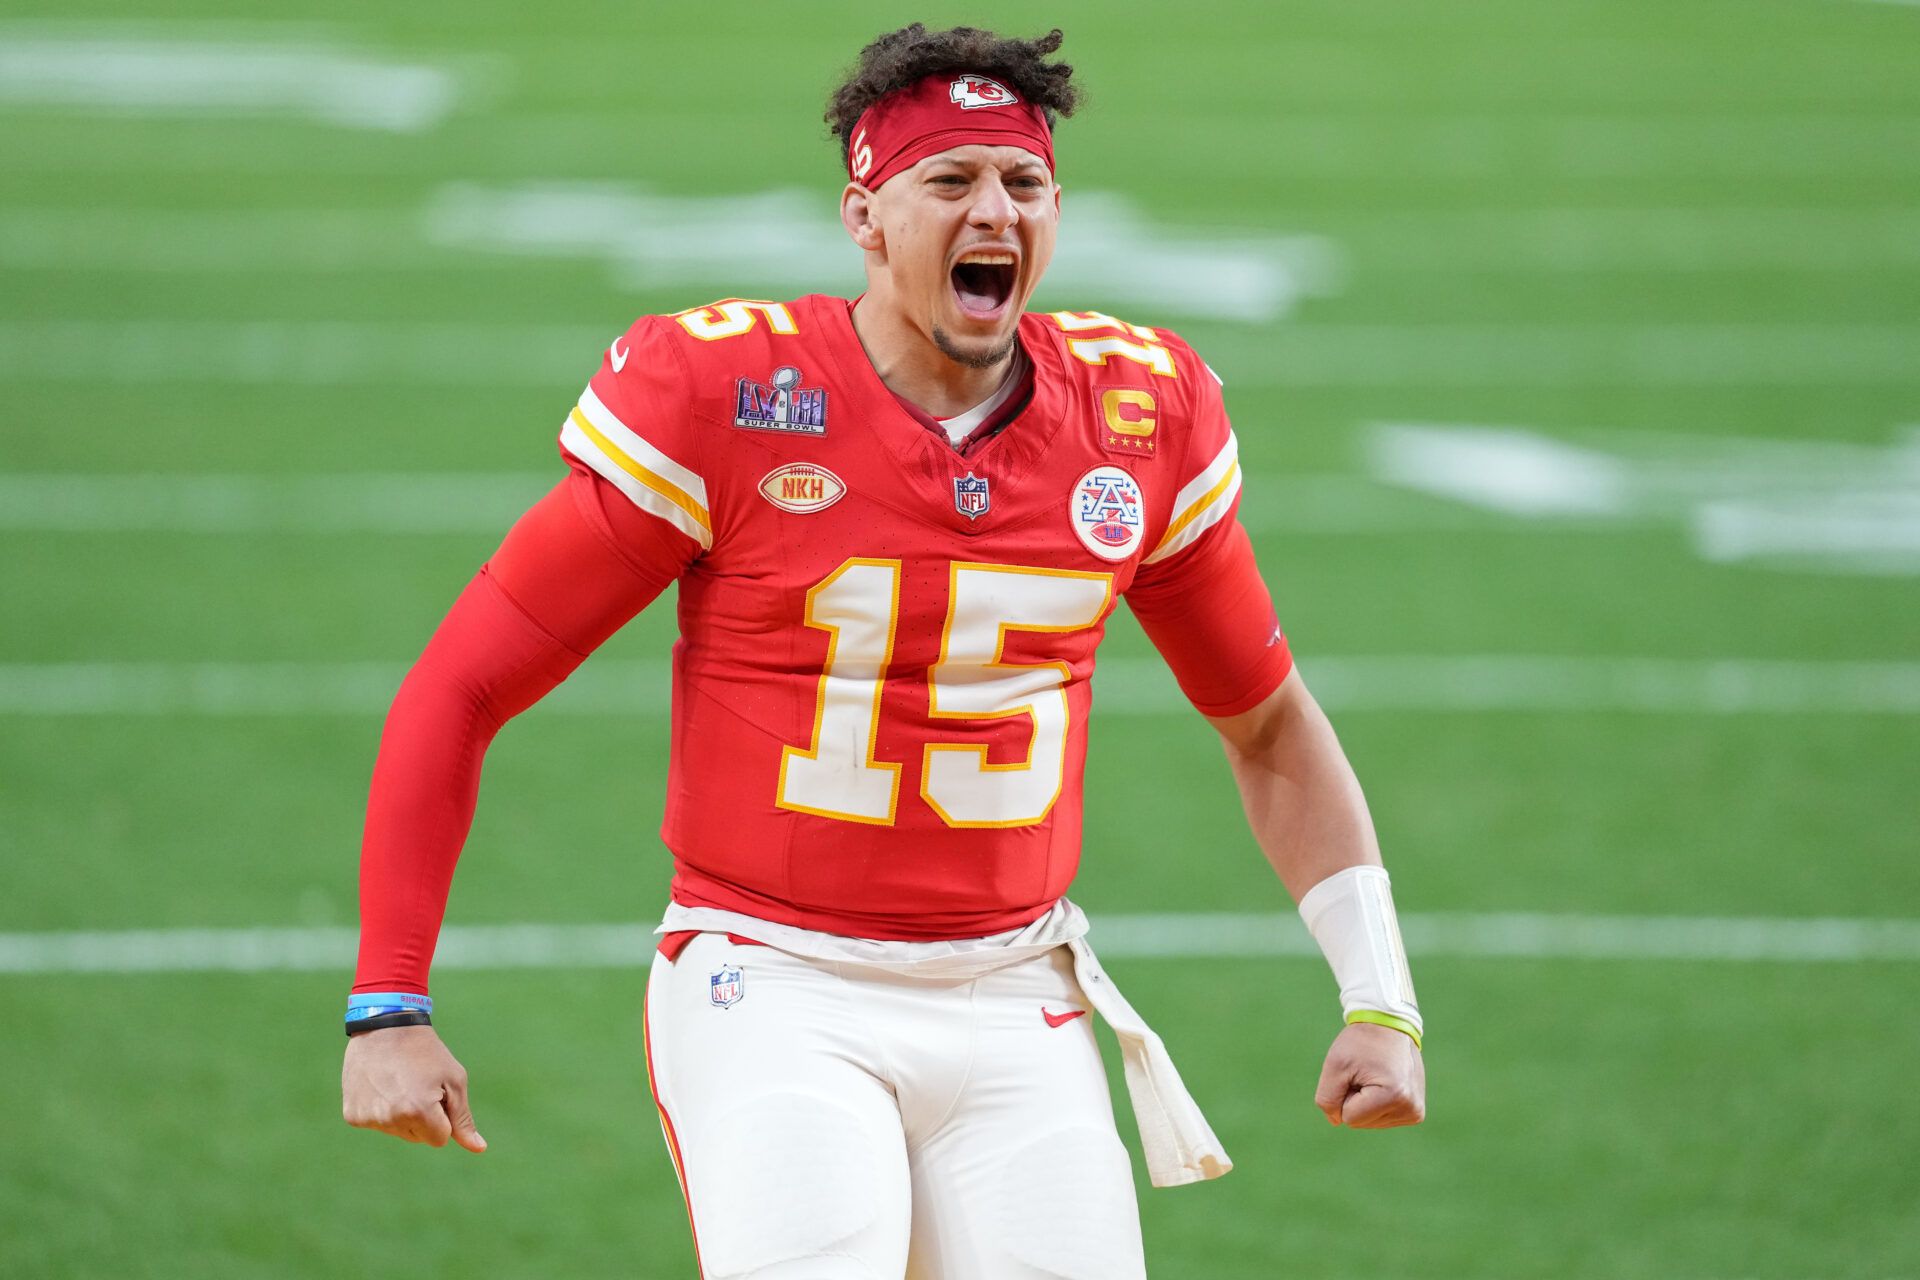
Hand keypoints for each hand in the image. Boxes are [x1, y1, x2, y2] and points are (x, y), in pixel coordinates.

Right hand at [341, 1024, 486, 1151]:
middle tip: (417, 1085)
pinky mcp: (352, 1115)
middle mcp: (390, 1119)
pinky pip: (376, 1124)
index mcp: (419, 1111)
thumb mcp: (454, 1080)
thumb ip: (463, 1119)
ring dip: (402, 1114)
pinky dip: (381, 1110)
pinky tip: (381, 1086)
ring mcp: (368, 1117)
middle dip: (423, 1118)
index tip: (437, 1092)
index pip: (440, 1139)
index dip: (443, 1116)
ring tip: (399, 1083)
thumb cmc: (427, 1052)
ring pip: (397, 1132)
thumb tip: (479, 1149)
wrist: (385, 1027)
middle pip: (418, 1138)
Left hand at [1314, 1022, 1424, 1128]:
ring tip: (1376, 1075)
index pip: (1348, 1118)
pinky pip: (1382, 1119)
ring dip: (1365, 1100)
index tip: (1358, 1070)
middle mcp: (1411, 1108)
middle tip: (1366, 1072)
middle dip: (1355, 1098)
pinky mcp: (1416, 1111)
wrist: (1388, 1024)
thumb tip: (1336, 1121)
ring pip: (1370, 1122)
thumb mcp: (1334, 1065)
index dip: (1344, 1093)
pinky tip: (1384, 1082)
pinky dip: (1376, 1103)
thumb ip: (1327, 1099)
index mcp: (1394, 1096)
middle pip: (1360, 1123)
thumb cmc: (1360, 1043)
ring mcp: (1415, 1111)